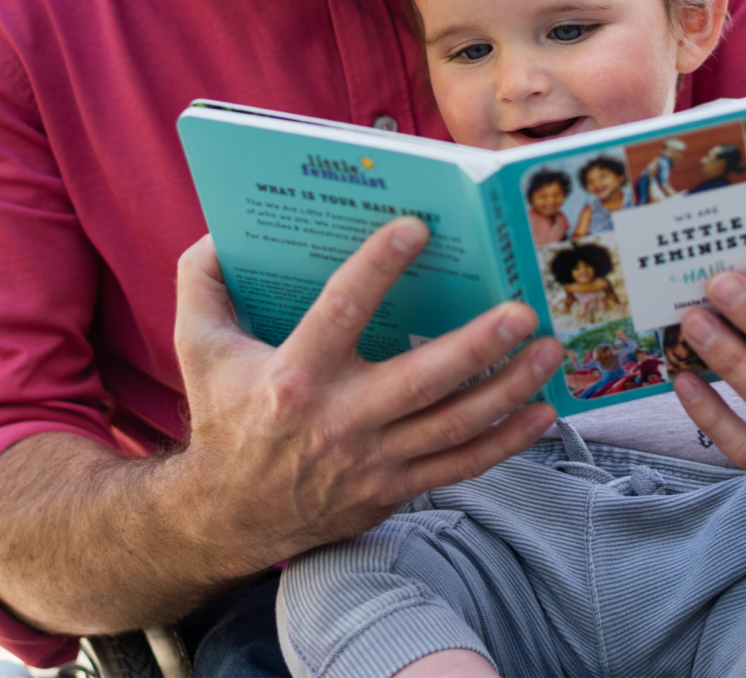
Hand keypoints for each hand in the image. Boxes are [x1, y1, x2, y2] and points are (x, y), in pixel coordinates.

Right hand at [172, 218, 561, 573]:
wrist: (226, 518)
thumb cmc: (223, 417)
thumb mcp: (197, 346)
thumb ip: (203, 282)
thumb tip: (222, 229)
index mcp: (292, 376)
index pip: (341, 312)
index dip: (377, 267)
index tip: (416, 228)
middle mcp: (338, 421)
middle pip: (421, 379)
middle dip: (477, 345)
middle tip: (522, 309)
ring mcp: (372, 462)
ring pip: (454, 424)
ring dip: (509, 388)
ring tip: (549, 349)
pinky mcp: (394, 490)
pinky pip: (462, 467)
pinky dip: (507, 442)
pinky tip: (543, 411)